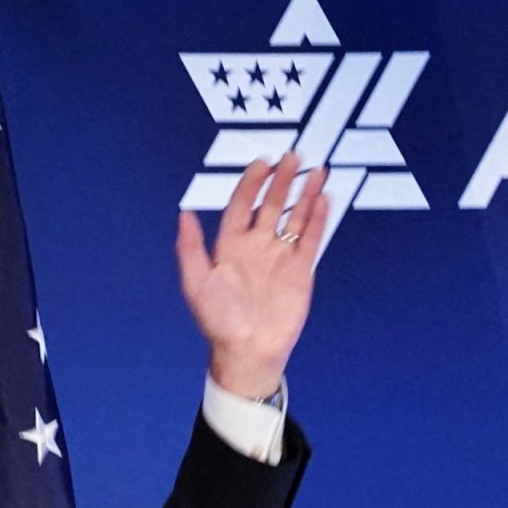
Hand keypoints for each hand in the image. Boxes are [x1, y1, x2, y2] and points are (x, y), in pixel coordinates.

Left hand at [175, 152, 328, 399]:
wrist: (248, 350)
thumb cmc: (219, 322)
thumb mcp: (196, 284)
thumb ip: (190, 248)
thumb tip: (184, 214)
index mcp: (230, 246)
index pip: (242, 204)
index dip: (251, 182)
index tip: (262, 162)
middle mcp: (257, 247)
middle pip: (272, 204)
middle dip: (282, 180)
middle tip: (293, 156)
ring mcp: (280, 257)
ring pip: (295, 217)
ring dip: (305, 194)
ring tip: (316, 170)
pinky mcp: (300, 271)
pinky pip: (311, 239)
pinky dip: (318, 219)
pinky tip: (324, 199)